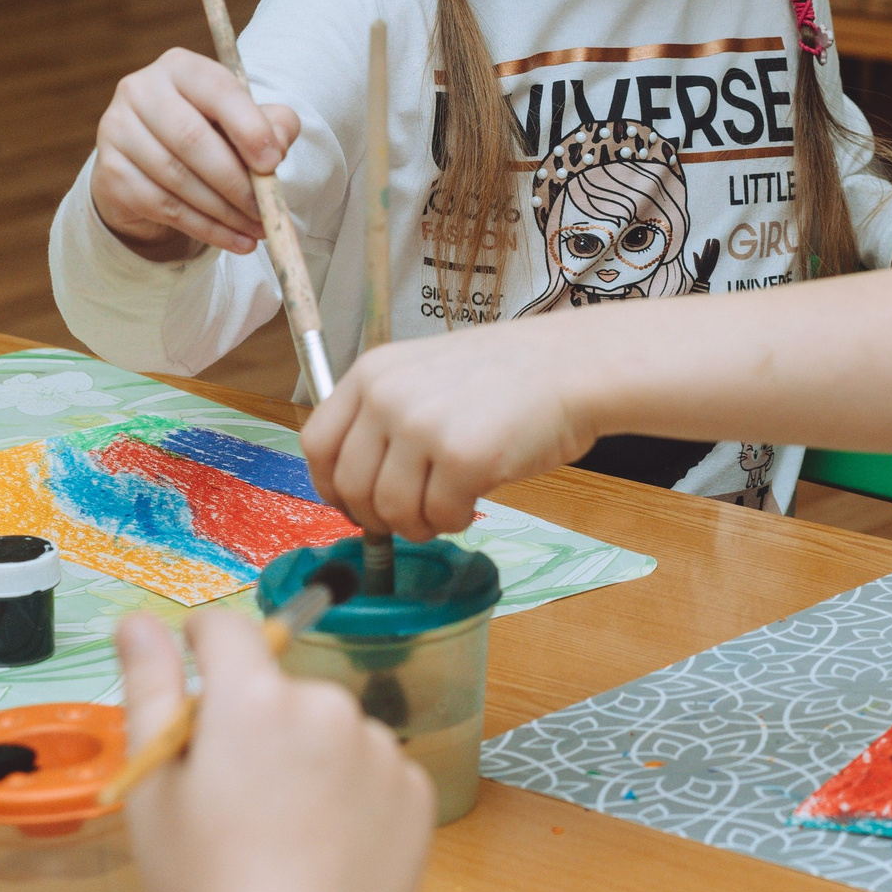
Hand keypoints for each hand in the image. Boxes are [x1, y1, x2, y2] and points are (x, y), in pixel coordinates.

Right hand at [90, 48, 300, 260]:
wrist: (153, 164)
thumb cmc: (213, 134)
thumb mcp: (248, 122)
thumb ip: (274, 126)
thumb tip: (276, 149)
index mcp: (182, 67)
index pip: (218, 91)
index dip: (249, 128)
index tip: (274, 163)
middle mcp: (141, 90)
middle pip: (192, 139)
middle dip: (236, 181)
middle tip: (267, 209)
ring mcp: (117, 129)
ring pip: (176, 177)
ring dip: (224, 211)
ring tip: (258, 229)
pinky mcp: (109, 171)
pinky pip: (161, 206)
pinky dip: (205, 228)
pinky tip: (235, 240)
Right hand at [119, 611, 429, 891]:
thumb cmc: (214, 887)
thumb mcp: (156, 790)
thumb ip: (149, 691)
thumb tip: (137, 623)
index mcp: (255, 700)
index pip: (228, 629)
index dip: (203, 642)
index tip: (195, 664)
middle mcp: (328, 706)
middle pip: (281, 690)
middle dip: (256, 723)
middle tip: (232, 794)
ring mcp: (379, 746)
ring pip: (330, 730)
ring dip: (307, 758)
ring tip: (280, 830)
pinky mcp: (413, 786)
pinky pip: (371, 770)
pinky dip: (349, 794)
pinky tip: (323, 843)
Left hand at [303, 316, 588, 536]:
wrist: (575, 367)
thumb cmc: (513, 374)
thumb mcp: (430, 372)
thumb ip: (390, 413)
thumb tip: (360, 482)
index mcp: (375, 371)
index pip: (317, 444)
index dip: (331, 486)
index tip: (353, 503)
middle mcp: (389, 396)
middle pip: (350, 486)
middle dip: (377, 516)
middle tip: (408, 518)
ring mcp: (423, 426)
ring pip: (391, 509)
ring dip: (417, 524)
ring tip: (447, 510)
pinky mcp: (463, 458)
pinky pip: (439, 515)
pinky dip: (455, 520)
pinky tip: (475, 502)